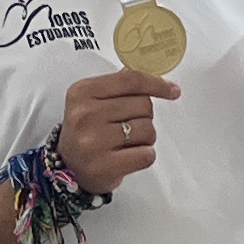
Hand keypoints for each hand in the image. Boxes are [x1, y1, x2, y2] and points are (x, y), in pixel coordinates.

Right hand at [56, 67, 179, 194]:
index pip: (131, 80)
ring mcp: (94, 142)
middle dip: (144, 116)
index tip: (172, 91)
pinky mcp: (106, 166)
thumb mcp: (91, 100)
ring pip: (148, 130)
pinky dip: (144, 155)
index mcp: (82, 92)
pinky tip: (129, 156)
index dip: (157, 84)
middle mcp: (86, 115)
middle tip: (127, 126)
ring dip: (145, 137)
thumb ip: (119, 86)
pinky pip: (147, 155)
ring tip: (126, 142)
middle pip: (143, 105)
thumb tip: (153, 76)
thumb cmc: (86, 131)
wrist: (70, 168)